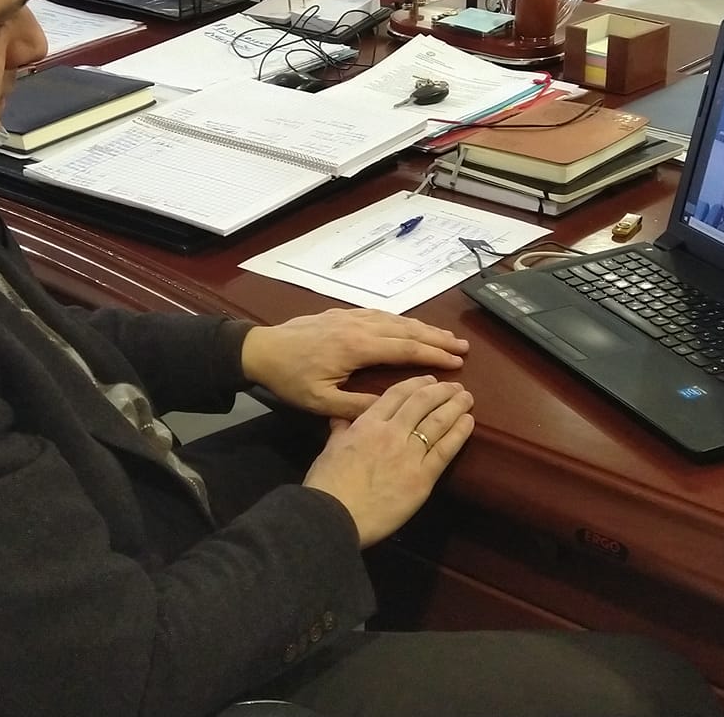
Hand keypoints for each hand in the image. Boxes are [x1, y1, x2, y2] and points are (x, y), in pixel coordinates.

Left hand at [240, 308, 467, 418]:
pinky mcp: (342, 314)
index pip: (406, 350)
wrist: (261, 350)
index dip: (434, 355)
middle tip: (463, 347)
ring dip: (422, 328)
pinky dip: (401, 321)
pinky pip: (380, 315)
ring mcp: (351, 317)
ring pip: (395, 320)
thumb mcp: (321, 402)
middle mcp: (359, 327)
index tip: (457, 362)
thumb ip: (357, 407)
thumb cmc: (290, 379)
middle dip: (437, 338)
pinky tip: (409, 326)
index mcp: (357, 348)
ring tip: (445, 337)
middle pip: (407, 330)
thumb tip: (392, 409)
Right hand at [303, 375, 474, 546]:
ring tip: (467, 397)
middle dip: (441, 391)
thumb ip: (340, 430)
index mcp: (367, 424)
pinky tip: (469, 421)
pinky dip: (459, 433)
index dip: (416, 383)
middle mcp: (391, 432)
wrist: (334, 515)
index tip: (429, 380)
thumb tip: (339, 417)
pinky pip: (445, 450)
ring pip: (437, 421)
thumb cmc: (327, 485)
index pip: (397, 394)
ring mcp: (409, 454)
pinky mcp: (422, 478)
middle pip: (422, 402)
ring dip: (455, 406)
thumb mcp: (330, 449)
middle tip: (454, 386)